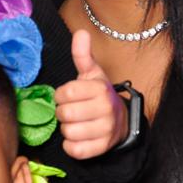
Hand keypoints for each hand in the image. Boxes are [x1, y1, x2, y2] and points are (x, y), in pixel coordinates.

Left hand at [54, 29, 127, 158]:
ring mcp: (106, 130)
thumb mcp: (92, 74)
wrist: (121, 120)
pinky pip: (75, 150)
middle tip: (71, 110)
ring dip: (67, 129)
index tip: (67, 96)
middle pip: (64, 114)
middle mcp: (105, 109)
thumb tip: (80, 32)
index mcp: (100, 89)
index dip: (60, 96)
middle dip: (63, 113)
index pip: (65, 93)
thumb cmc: (100, 95)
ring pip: (68, 132)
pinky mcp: (102, 148)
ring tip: (76, 123)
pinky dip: (71, 145)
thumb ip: (82, 55)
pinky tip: (78, 137)